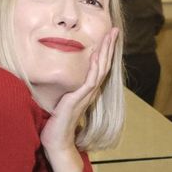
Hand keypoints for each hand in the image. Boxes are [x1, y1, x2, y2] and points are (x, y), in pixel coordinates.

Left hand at [41, 27, 119, 171]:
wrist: (57, 141)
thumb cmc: (56, 124)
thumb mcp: (61, 101)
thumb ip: (64, 90)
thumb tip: (58, 80)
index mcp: (87, 90)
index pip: (98, 67)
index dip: (104, 51)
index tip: (107, 37)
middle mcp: (90, 91)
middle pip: (104, 64)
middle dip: (109, 46)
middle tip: (114, 30)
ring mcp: (87, 94)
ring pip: (100, 68)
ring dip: (106, 51)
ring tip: (110, 37)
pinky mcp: (80, 98)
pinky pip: (91, 79)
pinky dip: (95, 67)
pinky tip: (96, 55)